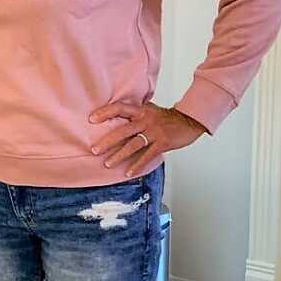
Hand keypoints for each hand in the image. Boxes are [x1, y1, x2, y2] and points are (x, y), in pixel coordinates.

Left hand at [88, 101, 205, 175]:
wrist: (189, 121)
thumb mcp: (150, 110)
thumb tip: (115, 120)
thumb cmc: (167, 118)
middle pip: (123, 130)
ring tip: (108, 163)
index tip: (92, 119)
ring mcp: (154, 132)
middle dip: (107, 141)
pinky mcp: (162, 143)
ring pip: (133, 144)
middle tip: (95, 150)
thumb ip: (135, 115)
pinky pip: (147, 155)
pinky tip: (128, 172)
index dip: (105, 112)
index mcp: (141, 110)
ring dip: (119, 155)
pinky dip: (137, 165)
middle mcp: (146, 120)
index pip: (119, 108)